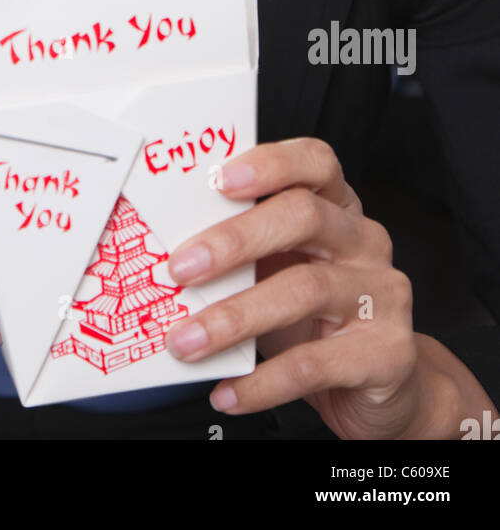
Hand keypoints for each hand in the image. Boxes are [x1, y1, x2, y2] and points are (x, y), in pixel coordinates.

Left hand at [163, 137, 438, 439]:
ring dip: (234, 317)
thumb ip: (243, 250)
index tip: (218, 180)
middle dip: (234, 240)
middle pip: (304, 217)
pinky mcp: (387, 353)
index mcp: (338, 208)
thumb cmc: (315, 318)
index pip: (315, 161)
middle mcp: (365, 241)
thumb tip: (166, 249)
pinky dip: (262, 381)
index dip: (270, 163)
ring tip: (186, 341)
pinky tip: (227, 392)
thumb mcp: (281, 271)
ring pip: (305, 290)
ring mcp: (382, 294)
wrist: (382, 389)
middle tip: (180, 269)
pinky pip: (315, 364)